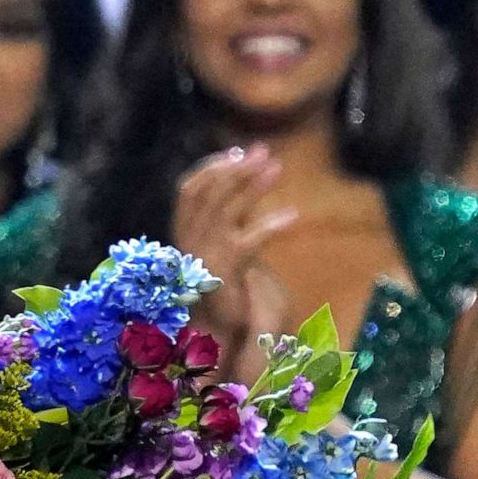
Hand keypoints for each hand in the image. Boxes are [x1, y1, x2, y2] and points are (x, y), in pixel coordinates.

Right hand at [172, 145, 293, 348]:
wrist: (217, 326)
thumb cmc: (225, 280)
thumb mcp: (225, 240)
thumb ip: (233, 209)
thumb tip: (250, 172)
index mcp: (184, 230)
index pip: (189, 188)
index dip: (211, 167)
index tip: (238, 152)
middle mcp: (189, 239)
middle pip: (207, 193)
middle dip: (235, 169)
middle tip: (263, 152)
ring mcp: (204, 255)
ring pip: (224, 210)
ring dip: (251, 186)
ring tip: (277, 168)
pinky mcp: (224, 272)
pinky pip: (248, 242)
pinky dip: (270, 226)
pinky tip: (293, 217)